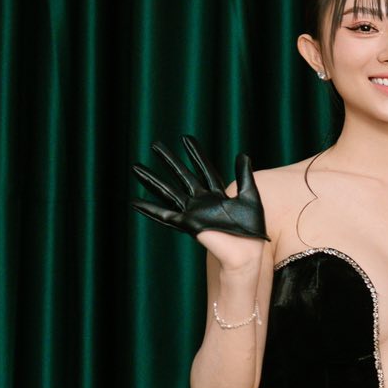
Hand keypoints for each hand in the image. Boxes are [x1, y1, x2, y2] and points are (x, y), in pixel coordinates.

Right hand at [132, 136, 269, 269]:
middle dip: (169, 160)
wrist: (249, 249)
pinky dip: (150, 209)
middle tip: (155, 145)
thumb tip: (243, 154)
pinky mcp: (188, 224)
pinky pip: (165, 215)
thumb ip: (244, 176)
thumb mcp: (250, 196)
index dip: (195, 154)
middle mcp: (202, 201)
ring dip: (152, 180)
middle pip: (181, 175)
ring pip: (168, 191)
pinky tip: (135, 201)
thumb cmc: (252, 228)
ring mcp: (193, 212)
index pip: (204, 168)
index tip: (185, 138)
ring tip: (136, 167)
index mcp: (217, 194)